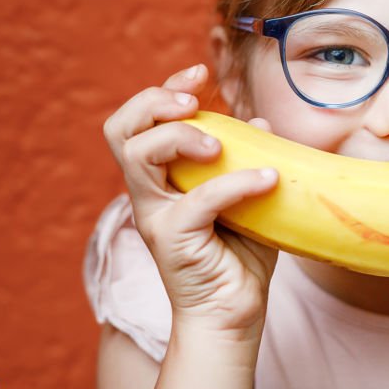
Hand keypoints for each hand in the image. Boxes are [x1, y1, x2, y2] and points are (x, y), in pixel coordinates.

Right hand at [102, 63, 280, 334]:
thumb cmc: (239, 257)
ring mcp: (155, 216)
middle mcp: (149, 192)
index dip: (162, 90)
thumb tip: (262, 122)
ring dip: (180, 137)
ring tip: (220, 145)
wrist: (234, 314)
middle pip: (120, 128)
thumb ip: (251, 159)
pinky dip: (235, 183)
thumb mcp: (248, 197)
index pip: (140, 121)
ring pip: (139, 155)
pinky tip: (268, 180)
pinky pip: (197, 200)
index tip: (199, 73)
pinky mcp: (173, 240)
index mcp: (161, 178)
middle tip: (193, 102)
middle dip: (154, 101)